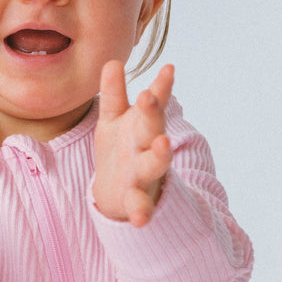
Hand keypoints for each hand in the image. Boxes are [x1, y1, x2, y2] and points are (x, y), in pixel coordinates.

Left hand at [92, 61, 174, 227]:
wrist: (115, 194)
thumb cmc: (119, 150)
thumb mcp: (114, 120)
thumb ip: (114, 93)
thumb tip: (113, 61)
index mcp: (143, 126)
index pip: (155, 103)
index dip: (162, 86)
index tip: (168, 68)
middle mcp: (148, 147)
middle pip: (153, 127)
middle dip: (153, 113)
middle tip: (150, 96)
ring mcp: (144, 173)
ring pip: (154, 164)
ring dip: (160, 155)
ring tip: (163, 144)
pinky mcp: (136, 198)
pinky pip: (139, 205)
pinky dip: (142, 212)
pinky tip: (140, 220)